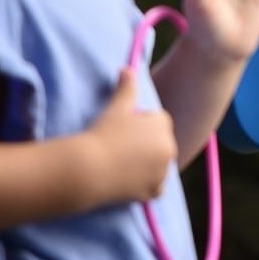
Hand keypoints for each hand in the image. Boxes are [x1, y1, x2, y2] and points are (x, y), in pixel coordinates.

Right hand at [87, 68, 176, 202]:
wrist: (88, 169)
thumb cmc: (102, 134)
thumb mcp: (116, 107)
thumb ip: (126, 87)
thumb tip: (127, 68)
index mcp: (163, 126)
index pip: (158, 122)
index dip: (140, 125)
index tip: (123, 130)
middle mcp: (169, 148)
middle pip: (160, 144)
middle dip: (147, 145)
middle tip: (121, 148)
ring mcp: (162, 172)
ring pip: (159, 165)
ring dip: (149, 165)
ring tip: (123, 164)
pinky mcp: (153, 191)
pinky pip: (157, 187)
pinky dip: (148, 185)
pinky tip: (132, 181)